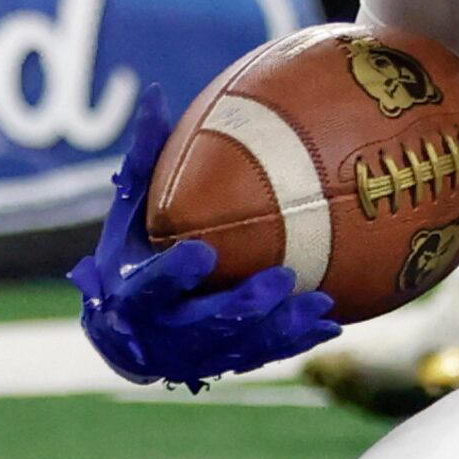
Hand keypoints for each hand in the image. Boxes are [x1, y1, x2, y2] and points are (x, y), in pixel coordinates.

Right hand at [68, 89, 339, 390]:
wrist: (125, 334)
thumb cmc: (131, 255)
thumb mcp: (128, 211)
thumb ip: (145, 161)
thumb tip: (154, 93)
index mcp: (133, 295)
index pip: (150, 287)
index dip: (174, 274)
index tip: (202, 252)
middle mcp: (162, 334)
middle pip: (203, 326)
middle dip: (242, 305)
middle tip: (280, 279)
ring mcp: (195, 356)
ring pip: (240, 348)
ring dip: (280, 329)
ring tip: (319, 304)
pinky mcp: (223, 365)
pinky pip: (263, 355)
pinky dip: (296, 341)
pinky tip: (332, 322)